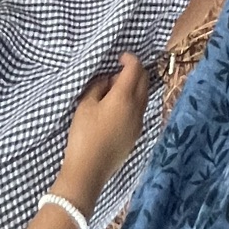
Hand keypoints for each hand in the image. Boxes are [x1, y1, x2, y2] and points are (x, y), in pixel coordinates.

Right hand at [56, 55, 150, 209]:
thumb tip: (109, 81)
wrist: (88, 171)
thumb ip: (99, 87)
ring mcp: (139, 123)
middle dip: (135, 71)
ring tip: (115, 90)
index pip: (135, 69)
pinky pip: (140, 110)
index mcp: (124, 97)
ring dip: (135, 86)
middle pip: (145, 80)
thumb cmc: (83, 135)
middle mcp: (137, 108)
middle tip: (117, 73)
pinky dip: (134, 101)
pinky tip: (118, 108)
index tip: (120, 57)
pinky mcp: (136, 135)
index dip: (130, 58)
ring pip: (144, 96)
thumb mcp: (85, 105)